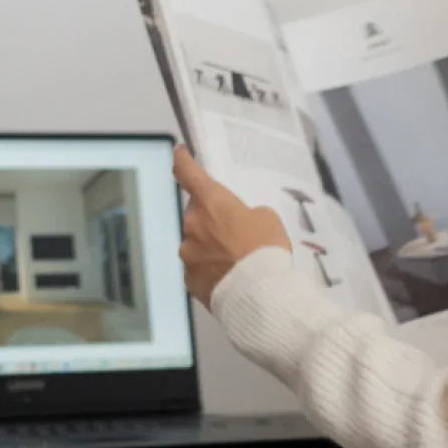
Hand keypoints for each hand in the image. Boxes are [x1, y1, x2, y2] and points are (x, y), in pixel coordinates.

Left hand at [173, 147, 290, 306]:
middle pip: (197, 213)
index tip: (180, 153)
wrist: (258, 294)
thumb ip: (248, 214)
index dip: (183, 160)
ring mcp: (188, 253)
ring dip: (211, 245)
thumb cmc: (264, 250)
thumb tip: (240, 223)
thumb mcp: (267, 219)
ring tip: (237, 260)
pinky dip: (210, 269)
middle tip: (235, 230)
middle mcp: (193, 224)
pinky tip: (230, 276)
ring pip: (197, 242)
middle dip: (211, 218)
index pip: (187, 172)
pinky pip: (199, 267)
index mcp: (211, 202)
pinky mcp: (190, 279)